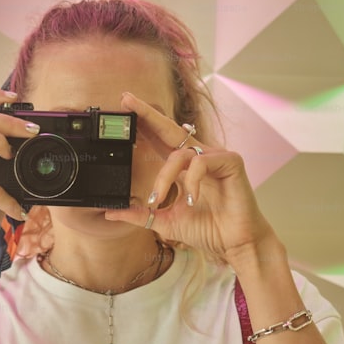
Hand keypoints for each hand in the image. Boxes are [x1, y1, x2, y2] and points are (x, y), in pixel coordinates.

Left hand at [105, 92, 275, 263]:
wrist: (233, 243)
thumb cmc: (207, 229)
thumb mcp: (165, 222)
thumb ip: (140, 215)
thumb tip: (110, 213)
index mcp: (183, 168)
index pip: (159, 140)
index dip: (143, 125)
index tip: (123, 109)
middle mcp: (198, 157)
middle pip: (169, 129)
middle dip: (146, 114)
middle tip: (126, 100)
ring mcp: (215, 158)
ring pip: (179, 154)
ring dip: (163, 178)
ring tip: (157, 201)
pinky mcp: (231, 161)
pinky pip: (201, 163)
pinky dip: (191, 182)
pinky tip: (191, 200)